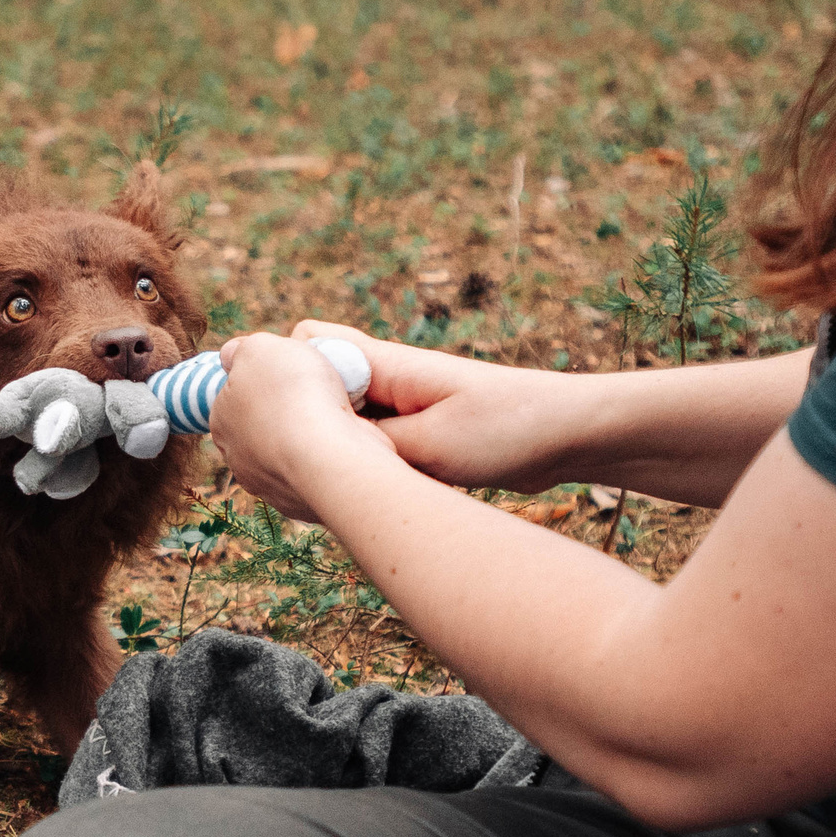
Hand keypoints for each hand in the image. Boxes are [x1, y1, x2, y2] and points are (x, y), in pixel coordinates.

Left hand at [210, 331, 399, 521]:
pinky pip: (312, 474)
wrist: (329, 454)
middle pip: (261, 426)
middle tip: (313, 396)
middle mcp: (237, 458)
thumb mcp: (261, 347)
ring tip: (332, 420)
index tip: (291, 374)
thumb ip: (241, 349)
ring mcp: (268, 486)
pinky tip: (340, 447)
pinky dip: (324, 461)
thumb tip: (230, 355)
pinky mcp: (300, 504)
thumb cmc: (294, 393)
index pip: (237, 395)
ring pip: (286, 454)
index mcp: (222, 420)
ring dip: (305, 439)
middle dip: (284, 412)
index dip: (265, 380)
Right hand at [282, 321, 582, 492]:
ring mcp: (402, 405)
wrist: (569, 435)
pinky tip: (357, 494)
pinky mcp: (418, 434)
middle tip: (290, 459)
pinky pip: (368, 441)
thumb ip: (370, 446)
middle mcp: (388, 378)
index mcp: (386, 364)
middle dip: (297, 413)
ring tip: (319, 481)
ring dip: (331, 444)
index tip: (266, 415)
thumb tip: (314, 452)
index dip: (281, 372)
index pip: (308, 342)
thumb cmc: (508, 429)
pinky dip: (357, 462)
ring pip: (341, 416)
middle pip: (317, 380)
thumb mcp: (430, 446)